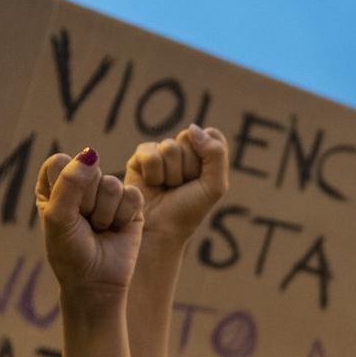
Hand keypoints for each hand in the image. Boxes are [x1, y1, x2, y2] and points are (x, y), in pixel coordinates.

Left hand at [36, 148, 144, 302]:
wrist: (96, 283)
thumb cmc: (70, 253)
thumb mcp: (58, 218)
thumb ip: (69, 183)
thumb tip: (91, 154)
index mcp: (54, 183)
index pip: (60, 162)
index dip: (65, 186)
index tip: (64, 212)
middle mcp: (81, 184)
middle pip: (89, 170)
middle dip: (87, 202)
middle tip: (83, 223)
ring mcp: (107, 193)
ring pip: (112, 184)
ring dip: (105, 214)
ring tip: (99, 229)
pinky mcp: (131, 204)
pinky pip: (132, 194)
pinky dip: (123, 216)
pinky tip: (116, 229)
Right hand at [125, 124, 229, 243]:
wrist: (160, 229)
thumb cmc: (189, 210)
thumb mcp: (214, 186)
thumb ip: (216, 154)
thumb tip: (192, 127)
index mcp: (204, 154)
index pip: (211, 135)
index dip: (207, 157)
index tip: (201, 178)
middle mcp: (183, 150)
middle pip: (189, 138)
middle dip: (188, 167)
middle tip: (182, 186)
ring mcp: (161, 152)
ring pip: (169, 147)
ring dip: (171, 174)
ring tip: (167, 187)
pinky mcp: (139, 157)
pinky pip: (150, 153)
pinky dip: (154, 173)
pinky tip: (152, 184)